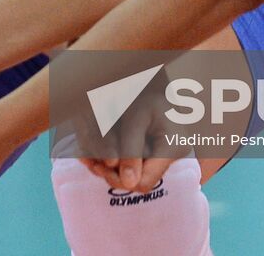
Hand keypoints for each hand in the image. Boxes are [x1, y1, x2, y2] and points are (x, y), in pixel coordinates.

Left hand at [70, 68, 186, 192]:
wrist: (151, 80)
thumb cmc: (145, 92)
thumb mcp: (136, 117)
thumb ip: (131, 149)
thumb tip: (128, 183)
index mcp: (171, 147)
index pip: (144, 183)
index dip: (120, 179)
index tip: (101, 166)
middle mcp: (169, 156)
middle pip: (135, 181)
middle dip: (112, 172)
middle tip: (91, 161)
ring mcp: (161, 156)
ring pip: (131, 175)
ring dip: (110, 167)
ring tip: (92, 156)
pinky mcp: (153, 153)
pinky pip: (131, 165)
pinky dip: (113, 160)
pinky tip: (99, 152)